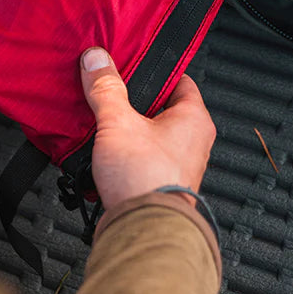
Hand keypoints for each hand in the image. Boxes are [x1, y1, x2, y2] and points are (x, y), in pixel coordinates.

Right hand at [80, 47, 215, 209]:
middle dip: (132, 101)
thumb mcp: (119, 122)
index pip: (178, 79)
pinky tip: (101, 152)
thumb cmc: (147, 181)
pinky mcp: (158, 185)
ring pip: (148, 134)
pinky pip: (140, 158)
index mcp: (194, 119)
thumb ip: (106, 89)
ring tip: (102, 121)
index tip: (130, 64)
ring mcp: (176, 165)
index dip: (153, 70)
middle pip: (159, 107)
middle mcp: (192, 142)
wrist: (142, 234)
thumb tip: (98, 59)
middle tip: (110, 92)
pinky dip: (122, 153)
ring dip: (125, 129)